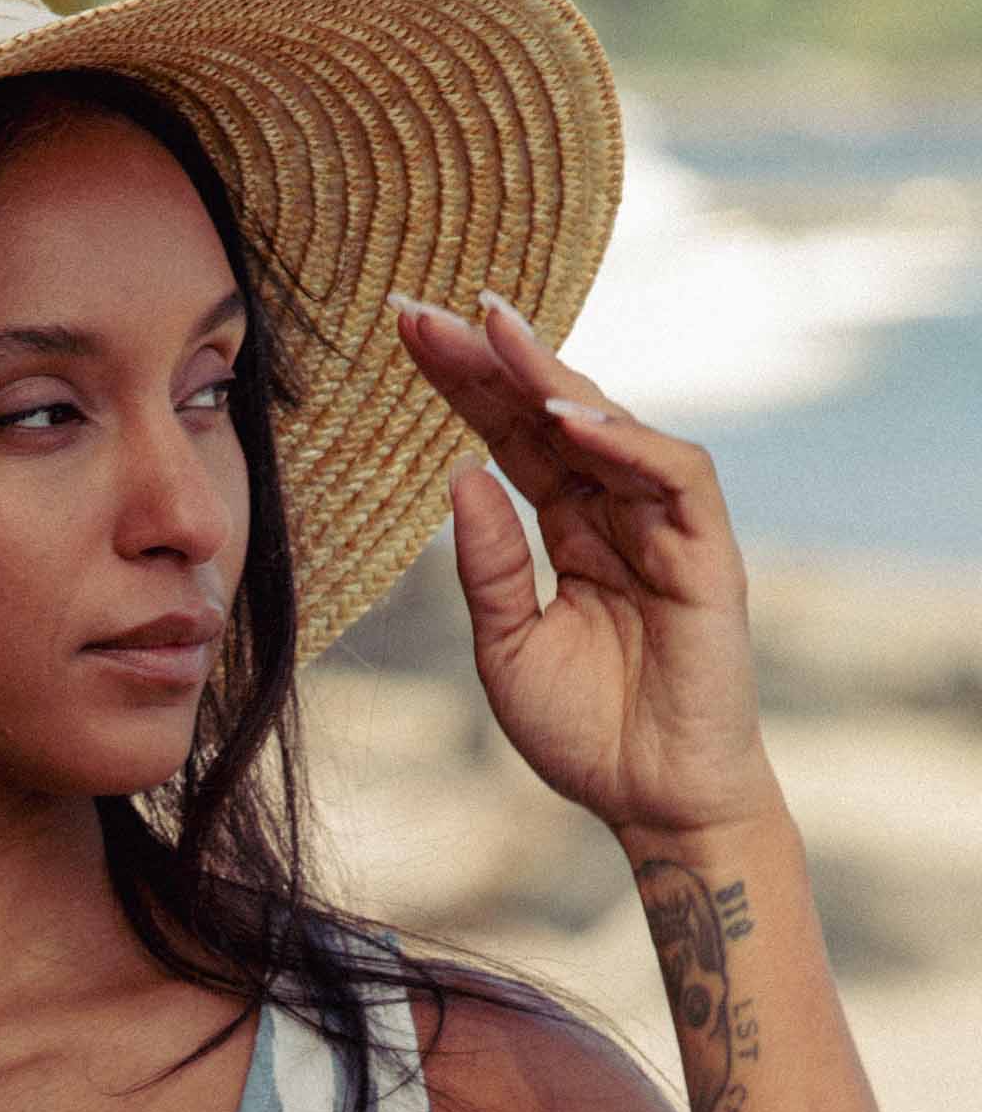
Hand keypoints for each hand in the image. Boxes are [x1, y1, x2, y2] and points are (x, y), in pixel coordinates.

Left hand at [388, 289, 783, 841]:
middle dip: (490, 356)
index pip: (511, 436)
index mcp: (569, 529)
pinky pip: (673, 474)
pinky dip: (622, 440)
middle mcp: (617, 512)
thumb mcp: (507, 649)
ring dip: (550, 374)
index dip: (463, 383)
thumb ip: (487, 567)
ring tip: (491, 331)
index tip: (404, 332)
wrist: (653, 803)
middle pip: (551, 412)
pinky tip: (565, 415)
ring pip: (611, 424)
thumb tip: (459, 475)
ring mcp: (665, 527)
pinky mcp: (708, 552)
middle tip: (423, 309)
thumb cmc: (584, 734)